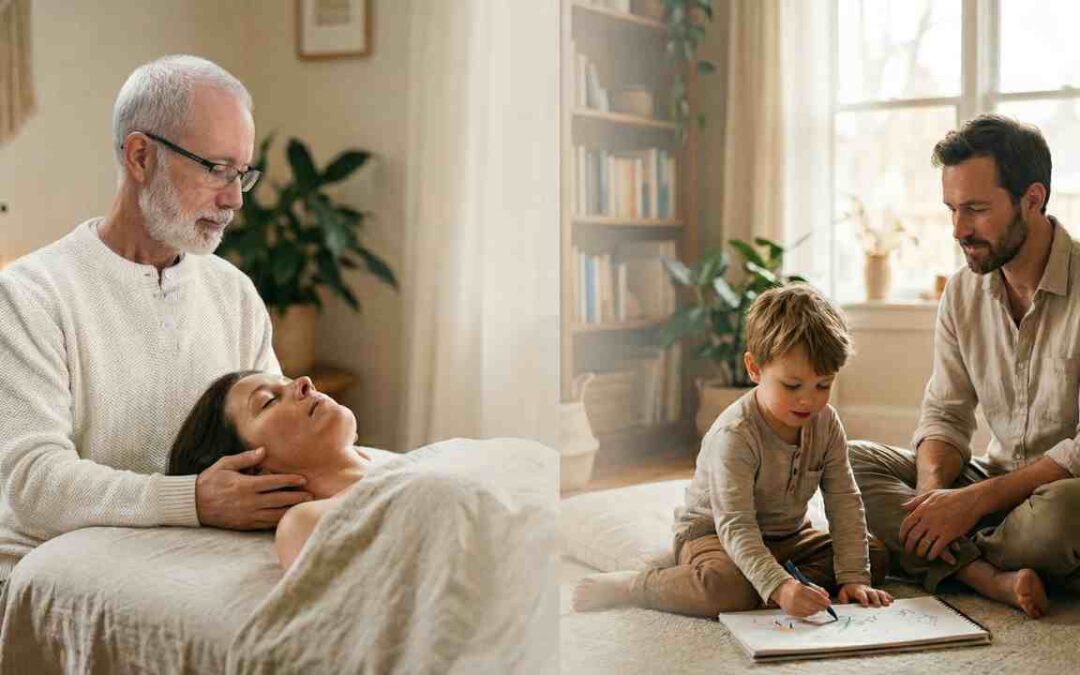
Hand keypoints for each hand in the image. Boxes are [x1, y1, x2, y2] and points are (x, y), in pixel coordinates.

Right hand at [195, 447, 312, 528]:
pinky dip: (279, 522)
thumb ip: (246, 459)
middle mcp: (249, 501)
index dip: (290, 481)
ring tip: (305, 508)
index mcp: (245, 485)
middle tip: (312, 495)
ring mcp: (247, 515)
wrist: (192, 504)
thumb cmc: (210, 481)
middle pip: (279, 500)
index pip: (273, 483)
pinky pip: (266, 524)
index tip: (303, 479)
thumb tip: (264, 451)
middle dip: (297, 498)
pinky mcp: (245, 525)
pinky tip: (289, 519)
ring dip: (291, 511)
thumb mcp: (225, 464)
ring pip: (275, 515)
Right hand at [771, 579, 831, 618]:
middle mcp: (795, 598)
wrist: (779, 590)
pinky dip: (810, 612)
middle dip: (821, 606)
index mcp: (799, 589)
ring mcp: (793, 606)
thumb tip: (826, 596)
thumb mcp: (806, 584)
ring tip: (817, 606)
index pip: (815, 596)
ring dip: (816, 609)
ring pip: (810, 611)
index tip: (828, 602)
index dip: (823, 600)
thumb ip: (817, 589)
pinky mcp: (792, 612)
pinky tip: (810, 608)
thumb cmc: (794, 586)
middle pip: (813, 605)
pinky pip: (805, 615)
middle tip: (826, 606)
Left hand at [838, 583, 892, 606]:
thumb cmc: (849, 591)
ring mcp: (872, 590)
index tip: (865, 605)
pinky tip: (892, 600)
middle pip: (872, 593)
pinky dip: (888, 596)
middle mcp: (866, 590)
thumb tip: (843, 606)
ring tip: (887, 603)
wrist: (854, 583)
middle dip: (875, 599)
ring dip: (884, 598)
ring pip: (879, 592)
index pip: (860, 594)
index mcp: (858, 591)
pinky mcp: (877, 592)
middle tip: (878, 605)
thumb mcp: (843, 594)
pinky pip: (883, 593)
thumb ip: (843, 600)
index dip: (863, 599)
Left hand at [898, 486, 982, 562]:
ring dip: (920, 552)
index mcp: (922, 510)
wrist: (971, 500)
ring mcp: (938, 528)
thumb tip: (902, 506)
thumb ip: (916, 501)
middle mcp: (927, 520)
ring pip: (923, 545)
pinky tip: (931, 557)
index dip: (902, 534)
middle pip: (913, 537)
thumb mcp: (931, 494)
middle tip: (908, 551)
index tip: (902, 540)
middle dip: (909, 546)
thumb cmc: (951, 496)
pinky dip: (932, 554)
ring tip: (920, 555)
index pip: (906, 525)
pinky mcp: (949, 535)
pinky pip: (937, 549)